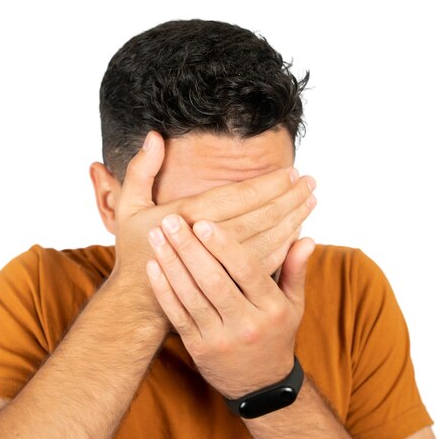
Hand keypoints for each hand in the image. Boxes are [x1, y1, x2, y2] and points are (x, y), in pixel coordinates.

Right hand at [110, 130, 314, 315]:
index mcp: (189, 217)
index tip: (290, 172)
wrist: (139, 302)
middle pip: (261, 217)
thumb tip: (154, 136)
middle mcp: (209, 242)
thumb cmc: (135, 250)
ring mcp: (223, 266)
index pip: (240, 196)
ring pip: (268, 240)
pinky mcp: (230, 284)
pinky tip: (297, 233)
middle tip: (310, 183)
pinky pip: (265, 263)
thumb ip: (140, 171)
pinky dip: (284, 247)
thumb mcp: (128, 207)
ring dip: (292, 220)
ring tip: (310, 203)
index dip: (268, 184)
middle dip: (288, 199)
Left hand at [145, 214, 315, 398]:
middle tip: (171, 220)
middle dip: (189, 248)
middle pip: (214, 281)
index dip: (223, 247)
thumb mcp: (293, 305)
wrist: (260, 386)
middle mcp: (246, 324)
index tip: (204, 222)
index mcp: (272, 308)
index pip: (247, 271)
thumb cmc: (276, 334)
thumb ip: (296, 270)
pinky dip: (163, 290)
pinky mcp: (198, 348)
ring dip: (170, 263)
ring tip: (156, 235)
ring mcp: (220, 338)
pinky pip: (177, 315)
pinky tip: (152, 265)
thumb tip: (306, 238)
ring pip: (191, 296)